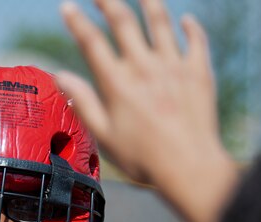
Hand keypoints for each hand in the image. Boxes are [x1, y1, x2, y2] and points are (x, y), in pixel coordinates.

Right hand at [57, 0, 237, 221]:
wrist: (190, 167)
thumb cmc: (145, 159)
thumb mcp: (105, 137)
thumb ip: (84, 104)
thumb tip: (61, 78)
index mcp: (118, 83)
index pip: (91, 42)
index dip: (76, 21)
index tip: (68, 8)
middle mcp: (145, 67)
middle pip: (123, 21)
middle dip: (107, 1)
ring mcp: (174, 66)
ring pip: (160, 21)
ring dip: (148, 2)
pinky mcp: (199, 73)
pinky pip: (196, 40)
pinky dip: (190, 27)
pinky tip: (185, 20)